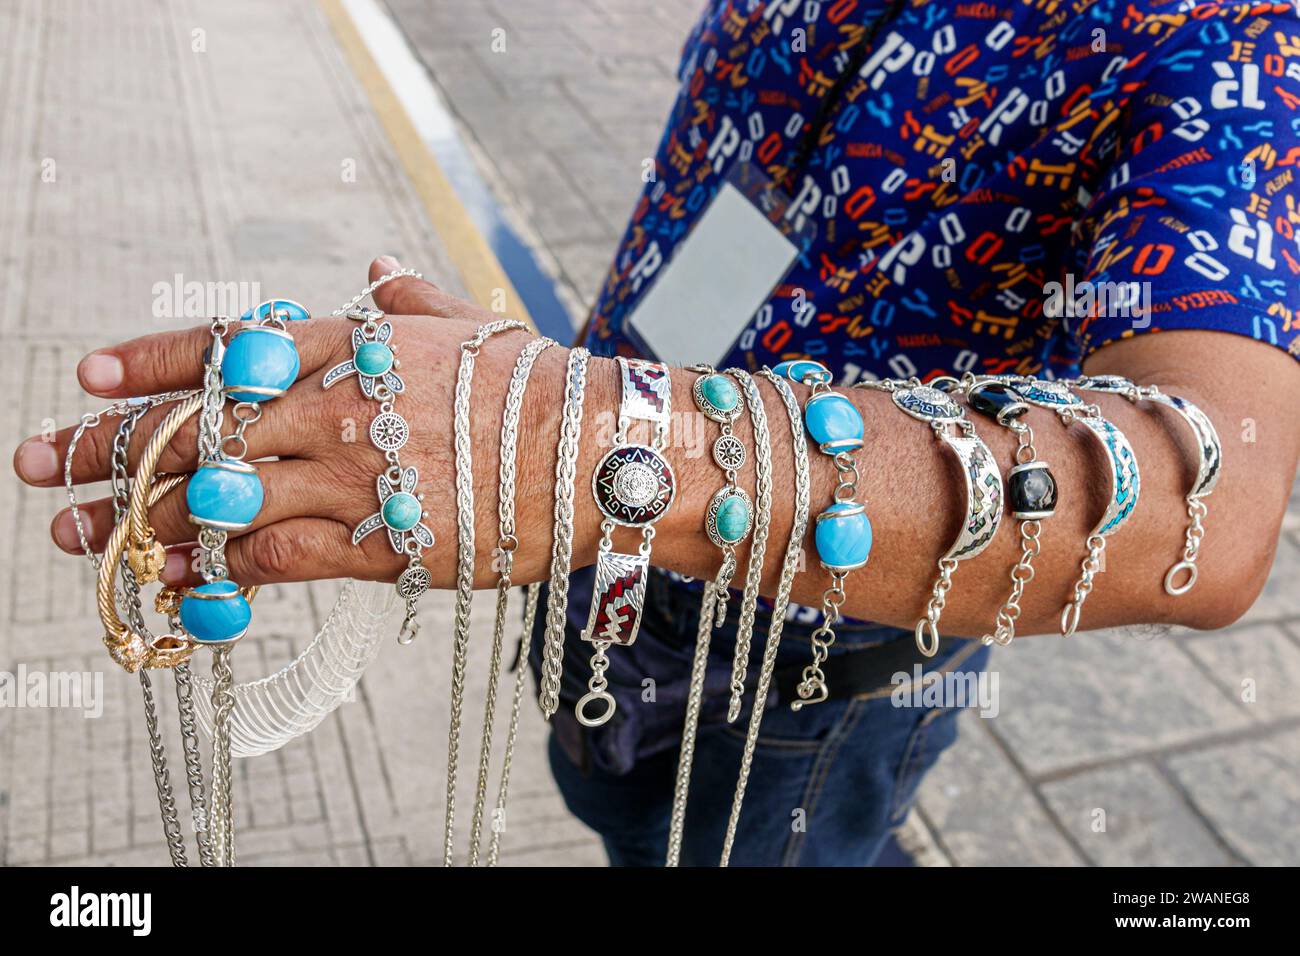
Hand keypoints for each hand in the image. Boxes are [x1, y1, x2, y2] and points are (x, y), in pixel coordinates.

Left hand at [13, 257, 537, 588]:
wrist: (597, 452)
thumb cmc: (539, 383)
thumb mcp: (468, 322)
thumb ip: (406, 296)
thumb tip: (373, 264)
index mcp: (348, 345)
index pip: (224, 347)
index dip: (148, 361)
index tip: (87, 377)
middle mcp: (331, 407)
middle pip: (192, 429)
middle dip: (103, 448)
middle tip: (34, 465)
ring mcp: (348, 477)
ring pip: (213, 499)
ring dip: (133, 520)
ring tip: (72, 536)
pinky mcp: (374, 544)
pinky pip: (271, 557)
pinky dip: (213, 570)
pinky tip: (168, 580)